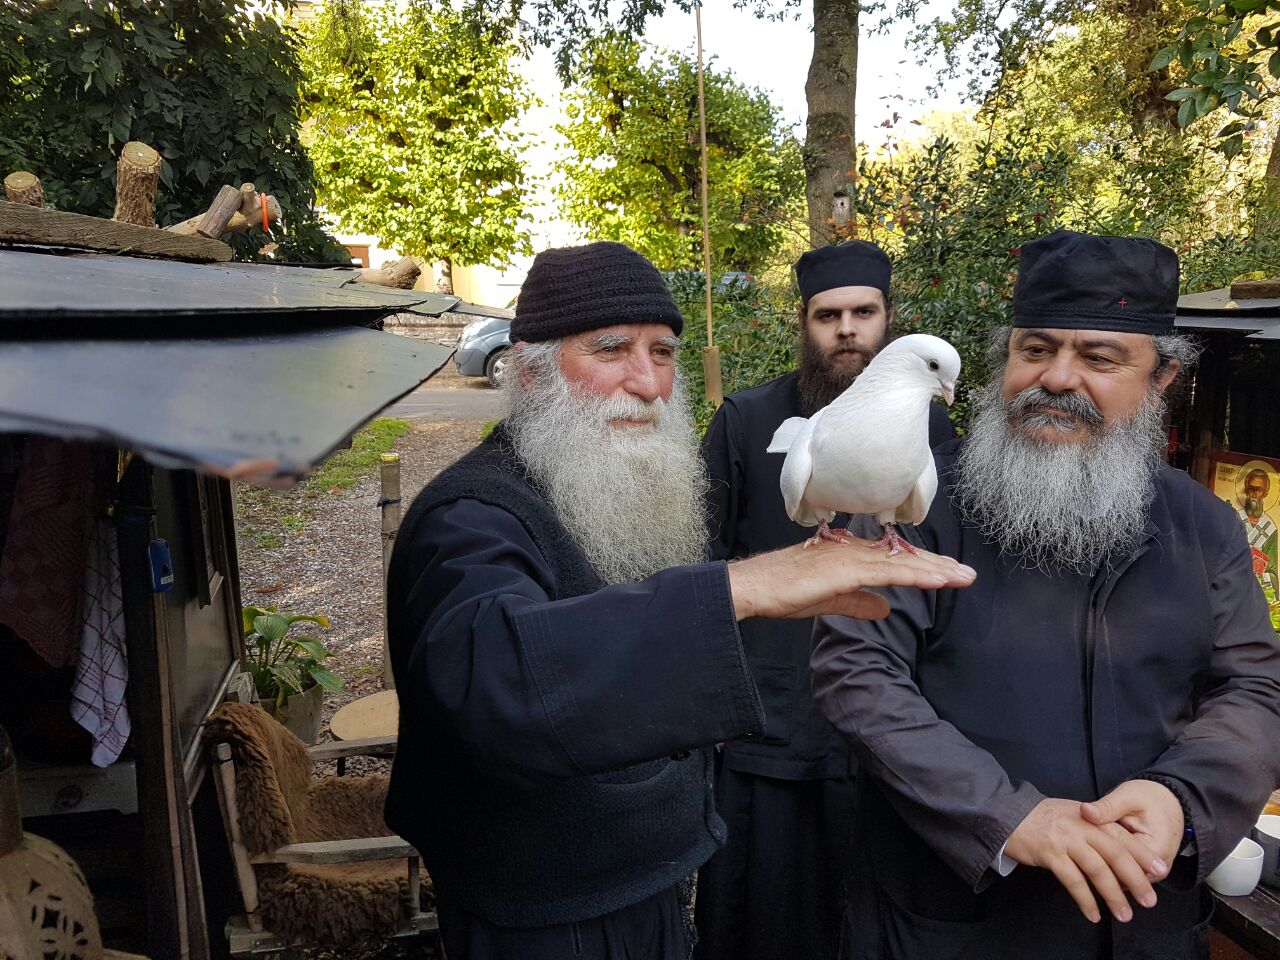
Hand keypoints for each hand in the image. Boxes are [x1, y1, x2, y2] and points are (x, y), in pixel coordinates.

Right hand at [726, 537, 975, 620]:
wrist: (755, 586)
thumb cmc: (784, 591)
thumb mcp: (830, 602)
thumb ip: (859, 603)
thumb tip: (886, 609)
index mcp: (850, 556)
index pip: (894, 560)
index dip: (923, 566)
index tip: (949, 573)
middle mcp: (854, 551)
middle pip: (904, 558)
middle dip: (938, 565)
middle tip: (968, 574)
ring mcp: (851, 558)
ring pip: (902, 563)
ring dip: (935, 570)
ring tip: (962, 577)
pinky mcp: (846, 569)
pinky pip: (888, 573)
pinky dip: (915, 575)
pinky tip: (937, 580)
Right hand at [1004, 798, 1160, 923]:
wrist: (1008, 813)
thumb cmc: (1042, 818)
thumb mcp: (1073, 815)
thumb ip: (1095, 828)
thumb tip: (1120, 851)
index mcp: (1091, 817)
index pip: (1123, 836)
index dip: (1143, 854)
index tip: (1160, 870)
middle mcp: (1082, 827)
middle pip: (1116, 854)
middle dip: (1136, 879)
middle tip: (1150, 900)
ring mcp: (1066, 840)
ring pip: (1098, 869)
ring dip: (1113, 895)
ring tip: (1124, 915)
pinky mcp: (1050, 854)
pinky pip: (1073, 881)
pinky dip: (1085, 899)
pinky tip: (1093, 913)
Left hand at [1082, 779, 1183, 872]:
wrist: (1169, 802)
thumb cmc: (1149, 798)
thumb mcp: (1128, 797)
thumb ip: (1108, 807)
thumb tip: (1084, 811)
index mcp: (1155, 850)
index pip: (1120, 865)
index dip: (1093, 860)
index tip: (1072, 851)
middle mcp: (1156, 870)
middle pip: (1119, 879)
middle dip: (1094, 869)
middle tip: (1068, 857)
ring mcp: (1150, 874)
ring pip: (1118, 881)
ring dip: (1099, 871)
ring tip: (1075, 858)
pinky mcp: (1143, 872)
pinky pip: (1121, 876)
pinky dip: (1105, 867)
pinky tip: (1087, 858)